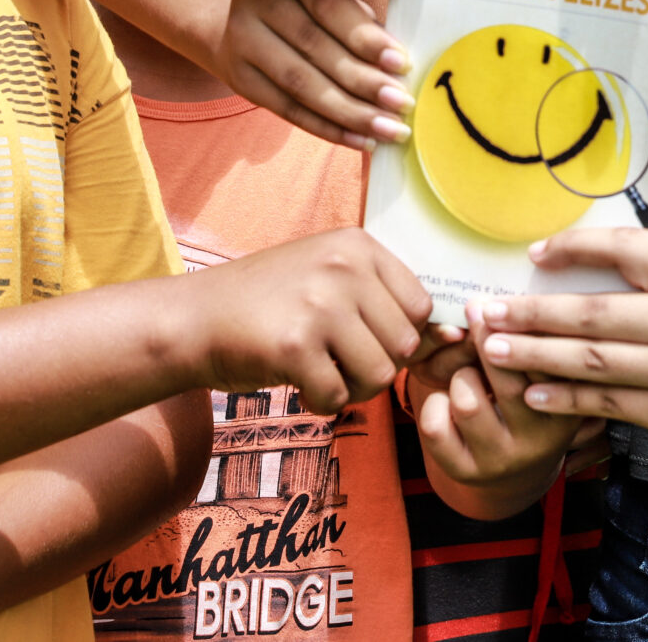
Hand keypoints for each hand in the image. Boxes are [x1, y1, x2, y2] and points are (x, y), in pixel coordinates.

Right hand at [186, 228, 433, 413]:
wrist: (192, 319)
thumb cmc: (269, 304)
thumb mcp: (329, 278)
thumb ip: (384, 299)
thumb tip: (456, 337)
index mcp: (358, 245)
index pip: (421, 307)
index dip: (399, 337)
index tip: (365, 342)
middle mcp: (343, 267)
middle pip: (404, 344)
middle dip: (376, 366)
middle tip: (337, 362)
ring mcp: (319, 304)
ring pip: (379, 375)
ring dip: (352, 388)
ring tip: (320, 373)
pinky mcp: (294, 345)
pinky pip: (339, 397)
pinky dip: (320, 402)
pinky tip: (296, 384)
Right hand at [217, 0, 412, 147]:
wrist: (224, 12)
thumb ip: (356, 9)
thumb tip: (401, 53)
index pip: (328, 6)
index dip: (366, 36)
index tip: (404, 62)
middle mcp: (259, 2)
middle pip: (316, 49)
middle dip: (365, 81)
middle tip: (403, 103)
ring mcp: (243, 42)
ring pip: (301, 85)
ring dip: (351, 113)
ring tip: (391, 129)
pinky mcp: (240, 78)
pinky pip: (287, 110)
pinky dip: (328, 129)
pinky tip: (362, 141)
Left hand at [412, 310, 600, 519]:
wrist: (515, 469)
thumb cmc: (529, 398)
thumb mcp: (545, 373)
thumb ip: (535, 340)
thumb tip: (499, 296)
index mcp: (569, 409)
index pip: (549, 361)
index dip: (525, 326)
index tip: (506, 302)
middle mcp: (541, 440)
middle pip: (507, 375)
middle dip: (485, 336)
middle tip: (476, 308)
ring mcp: (502, 459)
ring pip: (465, 398)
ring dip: (460, 377)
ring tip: (470, 376)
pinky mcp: (466, 471)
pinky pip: (435, 425)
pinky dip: (435, 405)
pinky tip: (449, 403)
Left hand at [474, 230, 647, 465]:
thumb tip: (593, 268)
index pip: (626, 249)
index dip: (575, 247)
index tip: (535, 251)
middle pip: (592, 311)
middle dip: (530, 310)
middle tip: (483, 308)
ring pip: (591, 360)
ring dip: (534, 353)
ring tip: (491, 345)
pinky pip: (608, 404)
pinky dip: (566, 397)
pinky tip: (532, 389)